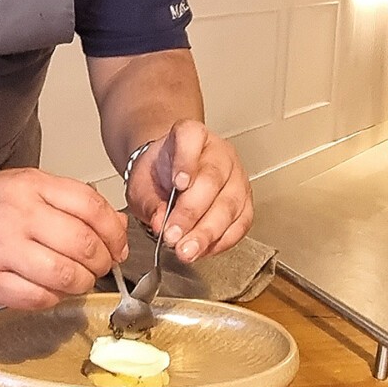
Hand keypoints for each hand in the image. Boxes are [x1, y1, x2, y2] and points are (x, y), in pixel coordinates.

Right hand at [0, 168, 128, 309]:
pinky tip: (51, 288)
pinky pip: (40, 298)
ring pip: (65, 276)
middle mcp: (16, 215)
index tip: (117, 243)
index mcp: (29, 186)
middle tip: (102, 265)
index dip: (114, 230)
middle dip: (103, 261)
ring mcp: (1, 251)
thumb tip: (117, 229)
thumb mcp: (29, 187)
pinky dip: (55, 297)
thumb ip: (72, 203)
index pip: (90, 205)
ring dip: (82, 283)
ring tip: (77, 278)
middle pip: (83, 244)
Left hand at [125, 120, 252, 263]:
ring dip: (207, 233)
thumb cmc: (158, 175)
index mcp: (190, 135)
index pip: (191, 138)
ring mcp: (236, 176)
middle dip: (191, 213)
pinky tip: (203, 250)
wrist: (169, 177)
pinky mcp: (245, 201)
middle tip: (172, 236)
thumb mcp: (141, 183)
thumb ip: (148, 201)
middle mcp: (219, 153)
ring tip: (187, 251)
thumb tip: (159, 221)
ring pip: (229, 205)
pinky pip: (240, 223)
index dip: (186, 161)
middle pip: (212, 180)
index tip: (178, 184)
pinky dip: (221, 241)